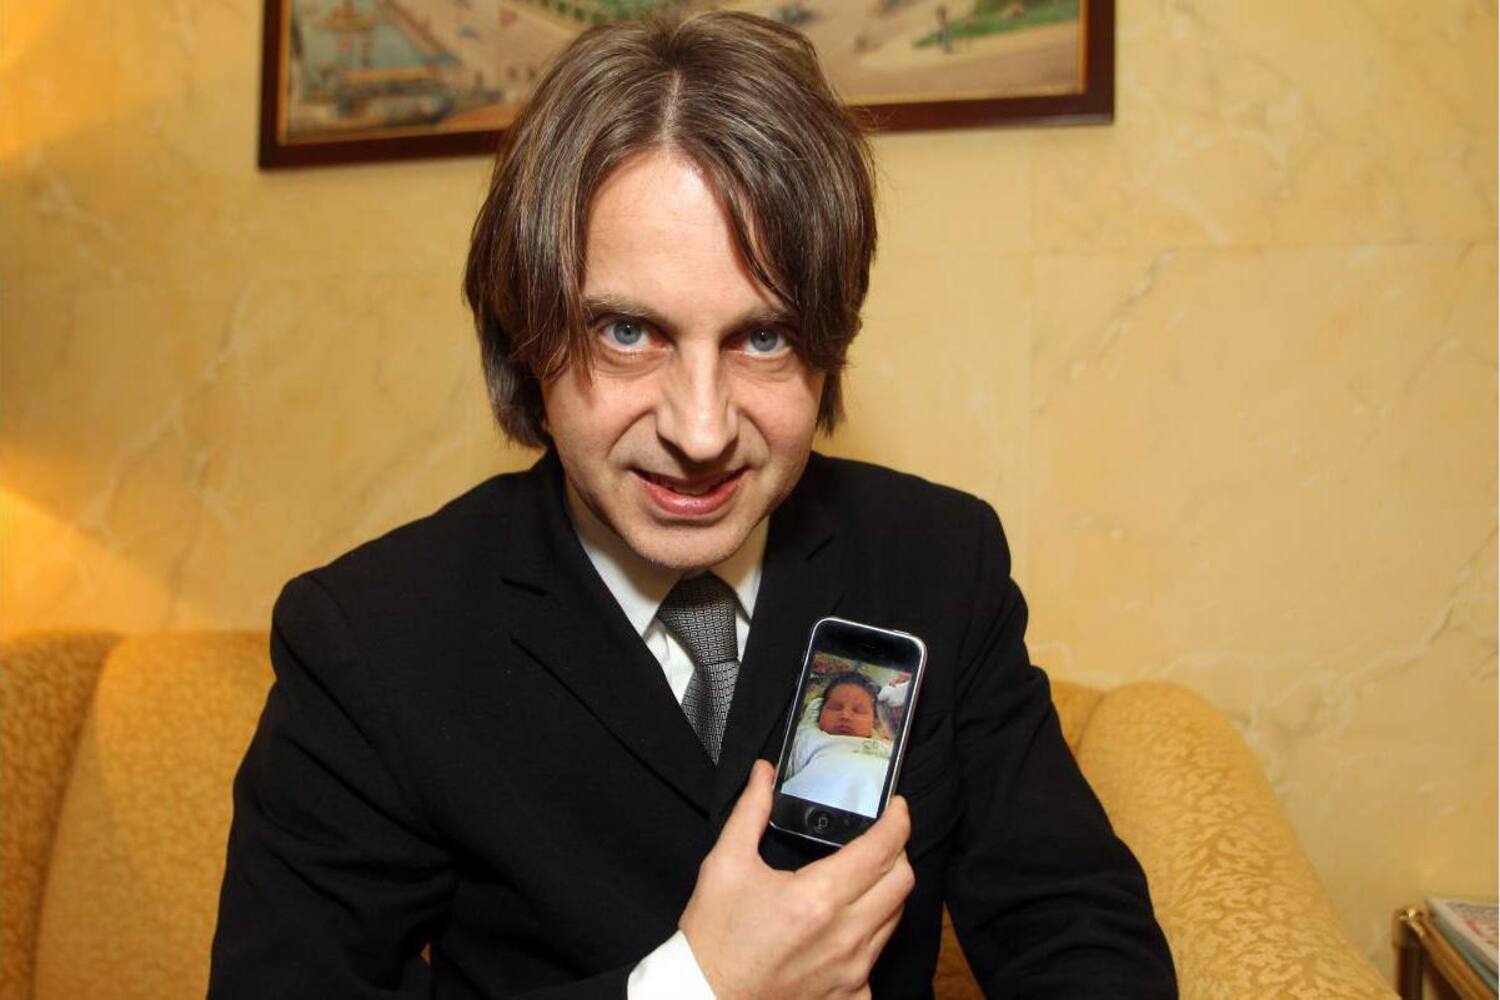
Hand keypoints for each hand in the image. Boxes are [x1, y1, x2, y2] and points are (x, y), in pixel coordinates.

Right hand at [679, 761, 914, 998]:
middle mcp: (844, 937)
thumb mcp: (725, 866)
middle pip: (902, 883)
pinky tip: (845, 929)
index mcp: (818, 899)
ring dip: (884, 892)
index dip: (898, 821)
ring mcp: (852, 972)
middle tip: (878, 840)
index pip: (882, 850)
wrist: (705, 999)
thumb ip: (750, 812)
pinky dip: (869, 937)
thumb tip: (764, 774)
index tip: (897, 807)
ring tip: (859, 880)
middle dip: (897, 853)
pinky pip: (878, 959)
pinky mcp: (850, 997)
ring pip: (894, 919)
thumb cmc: (714, 939)